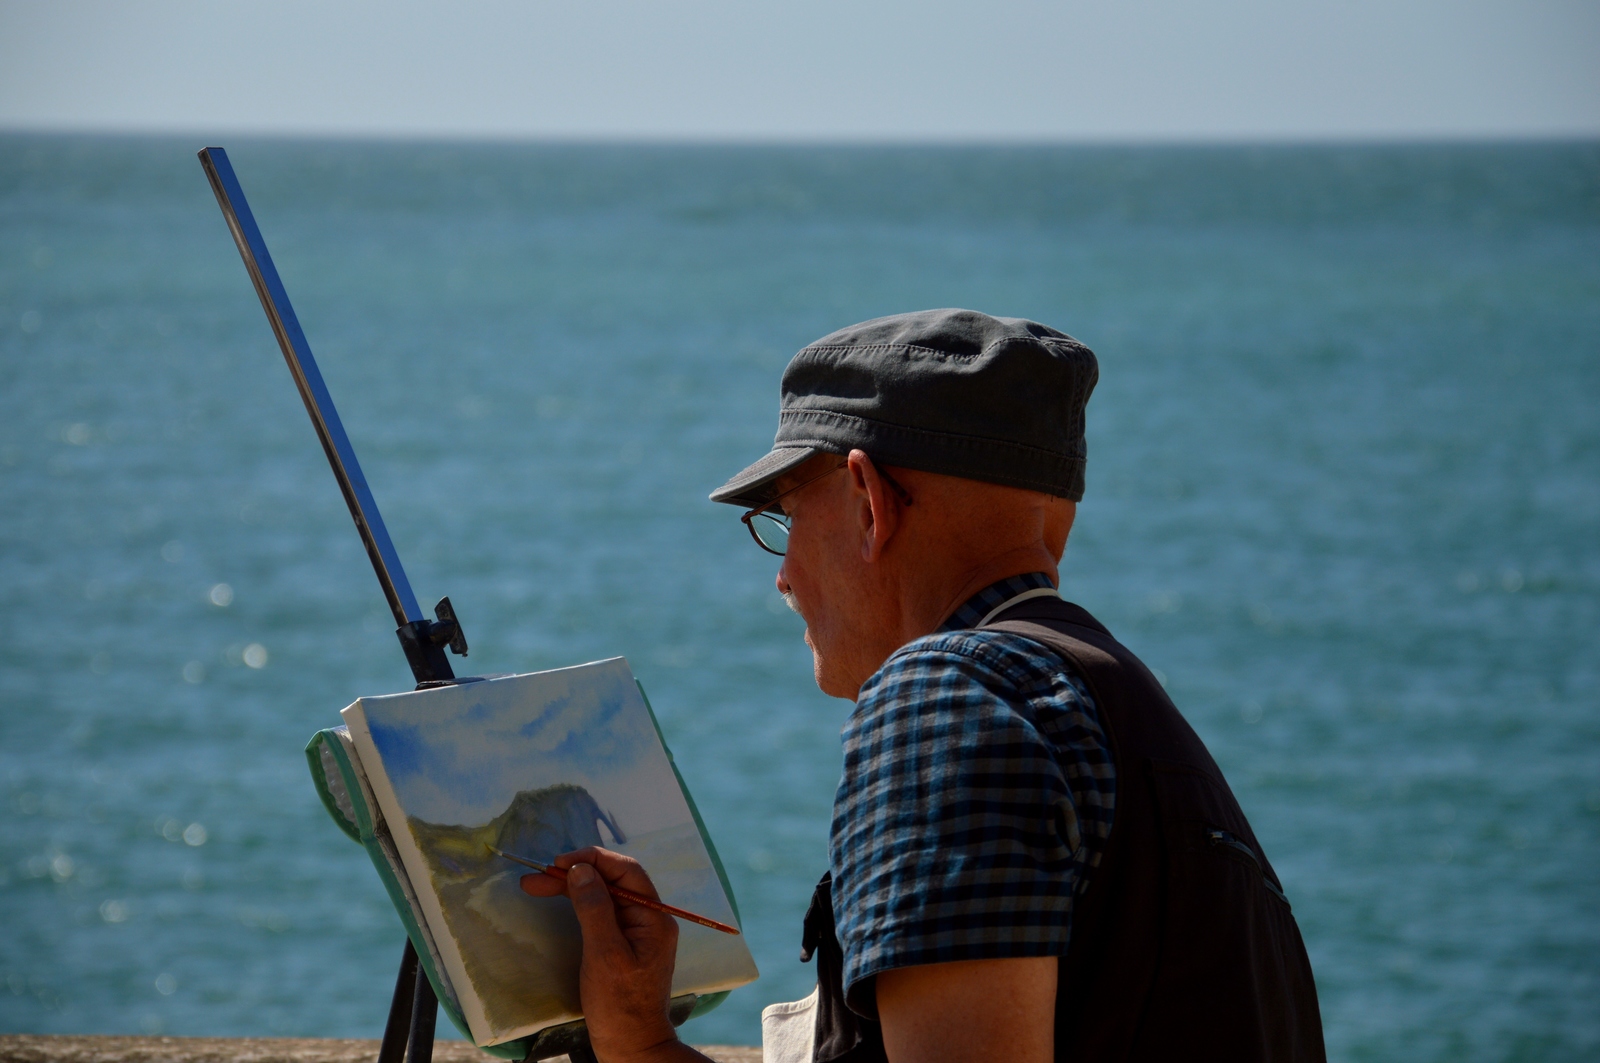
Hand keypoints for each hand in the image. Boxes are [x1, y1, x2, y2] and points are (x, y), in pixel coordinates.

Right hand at [520, 847, 684, 1062]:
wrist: (631, 1046)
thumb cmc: (619, 1004)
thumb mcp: (604, 954)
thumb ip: (594, 909)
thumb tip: (581, 869)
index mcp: (653, 917)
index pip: (626, 871)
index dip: (593, 860)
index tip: (560, 862)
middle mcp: (649, 919)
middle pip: (612, 882)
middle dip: (576, 874)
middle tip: (537, 876)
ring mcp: (636, 932)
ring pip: (604, 896)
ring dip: (573, 887)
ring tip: (537, 884)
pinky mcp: (622, 945)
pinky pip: (602, 913)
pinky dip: (579, 904)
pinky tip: (561, 899)